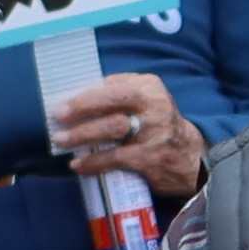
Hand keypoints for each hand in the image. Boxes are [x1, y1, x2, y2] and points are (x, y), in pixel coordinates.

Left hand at [53, 69, 208, 204]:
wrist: (191, 158)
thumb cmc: (158, 127)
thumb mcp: (147, 101)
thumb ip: (120, 94)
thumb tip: (78, 96)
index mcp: (150, 87)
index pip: (113, 85)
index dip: (86, 93)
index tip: (63, 100)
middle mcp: (154, 106)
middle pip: (112, 102)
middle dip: (81, 108)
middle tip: (57, 116)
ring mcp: (153, 132)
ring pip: (112, 128)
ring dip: (82, 134)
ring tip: (61, 140)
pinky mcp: (150, 157)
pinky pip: (115, 158)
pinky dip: (94, 162)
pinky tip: (78, 165)